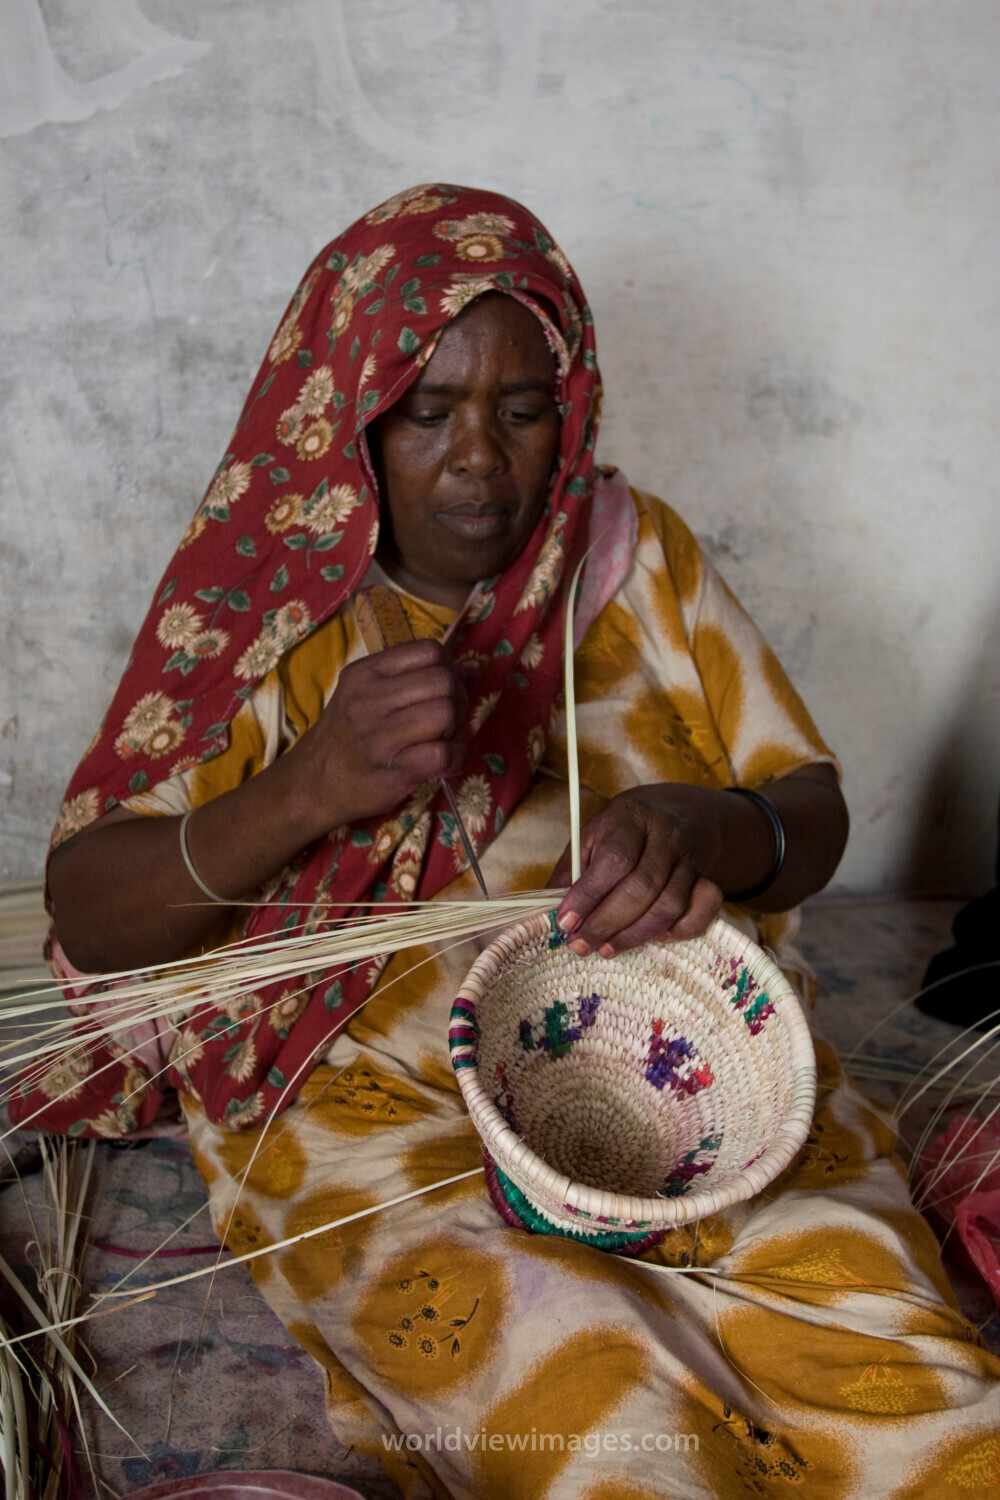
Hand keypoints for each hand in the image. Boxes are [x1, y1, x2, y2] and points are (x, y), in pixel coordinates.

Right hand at [289, 638, 467, 830]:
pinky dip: (456, 758)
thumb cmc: (347, 737)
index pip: (428, 650)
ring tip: (445, 740)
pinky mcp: (394, 769)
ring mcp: (380, 735)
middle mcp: (370, 699)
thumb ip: (417, 678)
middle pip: (443, 681)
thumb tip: (473, 669)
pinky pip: (444, 754)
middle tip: (448, 721)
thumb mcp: (369, 695)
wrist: (312, 784)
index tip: (442, 691)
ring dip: (458, 729)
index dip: (448, 669)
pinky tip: (447, 762)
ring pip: (446, 713)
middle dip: (457, 700)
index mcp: (366, 672)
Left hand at [549, 784, 723, 955]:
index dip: (589, 895)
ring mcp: (691, 859)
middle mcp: (666, 835)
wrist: (683, 813)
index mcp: (631, 817)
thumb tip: (547, 910)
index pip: (615, 859)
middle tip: (580, 945)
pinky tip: (654, 937)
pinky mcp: (709, 879)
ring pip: (670, 904)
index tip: (565, 922)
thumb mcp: (593, 834)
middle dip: (607, 923)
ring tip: (606, 949)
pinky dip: (680, 931)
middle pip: (642, 887)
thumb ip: (570, 869)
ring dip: (635, 935)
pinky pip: (704, 911)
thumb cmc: (626, 829)